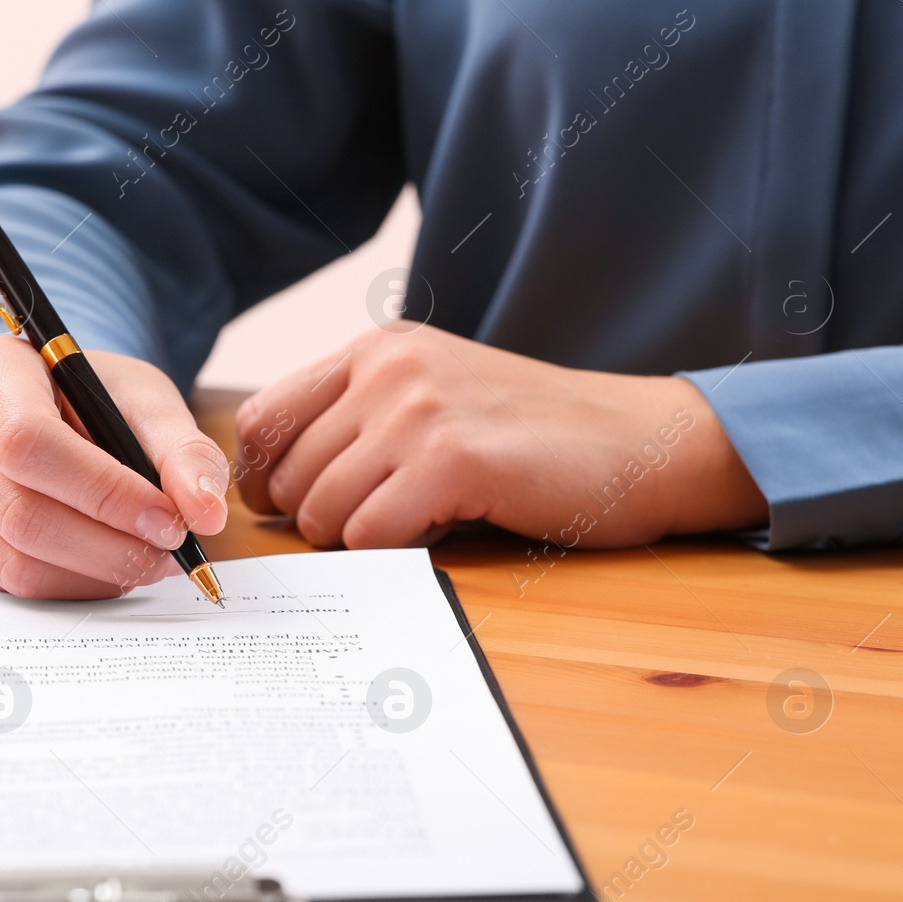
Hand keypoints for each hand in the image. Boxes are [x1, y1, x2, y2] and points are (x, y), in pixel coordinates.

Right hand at [0, 336, 228, 597]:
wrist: (41, 405)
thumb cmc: (90, 398)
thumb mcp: (142, 399)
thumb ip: (181, 449)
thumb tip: (206, 512)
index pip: (27, 442)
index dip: (103, 492)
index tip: (170, 520)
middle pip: (20, 512)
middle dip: (109, 545)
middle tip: (171, 553)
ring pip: (13, 560)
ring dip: (95, 574)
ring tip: (148, 561)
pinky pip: (5, 583)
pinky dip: (69, 587)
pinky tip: (107, 568)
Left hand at [234, 325, 764, 549]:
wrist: (640, 443)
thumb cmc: (534, 437)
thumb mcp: (434, 397)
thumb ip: (359, 421)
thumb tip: (272, 487)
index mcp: (375, 350)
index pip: (262, 420)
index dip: (263, 479)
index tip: (289, 511)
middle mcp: (387, 369)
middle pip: (285, 476)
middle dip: (314, 521)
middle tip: (373, 527)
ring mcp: (417, 410)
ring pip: (321, 511)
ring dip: (358, 540)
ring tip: (417, 523)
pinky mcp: (451, 459)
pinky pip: (369, 534)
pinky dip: (394, 551)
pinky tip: (442, 529)